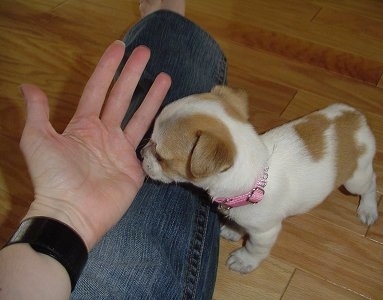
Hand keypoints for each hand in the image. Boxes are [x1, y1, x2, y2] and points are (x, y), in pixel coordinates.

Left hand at [19, 41, 170, 249]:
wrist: (73, 213)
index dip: (108, 68)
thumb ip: (38, 113)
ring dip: (152, 96)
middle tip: (145, 52)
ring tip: (166, 76)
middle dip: (133, 73)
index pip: (98, 89)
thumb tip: (28, 86)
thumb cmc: (55, 176)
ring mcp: (121, 149)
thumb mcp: (38, 140)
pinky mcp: (135, 165)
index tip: (119, 48)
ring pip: (139, 115)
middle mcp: (104, 132)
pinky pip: (147, 142)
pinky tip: (168, 113)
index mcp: (83, 124)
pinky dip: (157, 127)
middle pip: (121, 97)